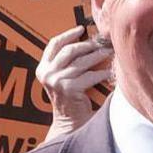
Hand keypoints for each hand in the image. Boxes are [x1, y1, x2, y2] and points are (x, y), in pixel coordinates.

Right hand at [37, 26, 110, 141]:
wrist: (70, 123)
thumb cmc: (71, 98)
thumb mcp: (62, 77)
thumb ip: (67, 62)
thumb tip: (87, 40)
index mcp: (42, 68)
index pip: (54, 44)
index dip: (68, 34)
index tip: (82, 29)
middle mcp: (47, 73)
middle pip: (70, 50)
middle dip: (88, 44)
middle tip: (102, 42)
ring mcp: (57, 81)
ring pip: (82, 62)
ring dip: (98, 56)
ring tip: (109, 52)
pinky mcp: (69, 88)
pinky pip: (90, 75)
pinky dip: (102, 73)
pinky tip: (110, 71)